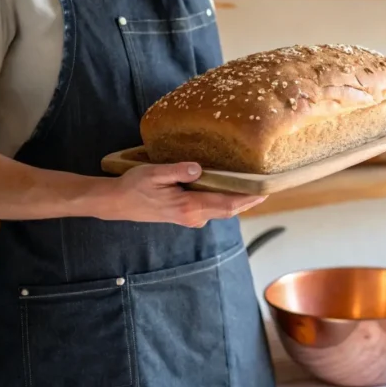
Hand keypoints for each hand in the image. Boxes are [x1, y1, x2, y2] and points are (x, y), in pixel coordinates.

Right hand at [98, 162, 266, 227]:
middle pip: (229, 210)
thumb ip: (176, 170)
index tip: (265, 191)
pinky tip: (229, 188)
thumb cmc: (134, 187)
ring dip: (238, 201)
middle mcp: (193, 217)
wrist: (117, 203)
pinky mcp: (186, 215)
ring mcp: (190, 218)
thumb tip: (198, 168)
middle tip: (268, 187)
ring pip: (221, 211)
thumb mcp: (153, 173)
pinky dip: (225, 201)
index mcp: (189, 207)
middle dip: (249, 201)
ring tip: (254, 187)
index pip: (226, 204)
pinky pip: (212, 209)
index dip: (248, 199)